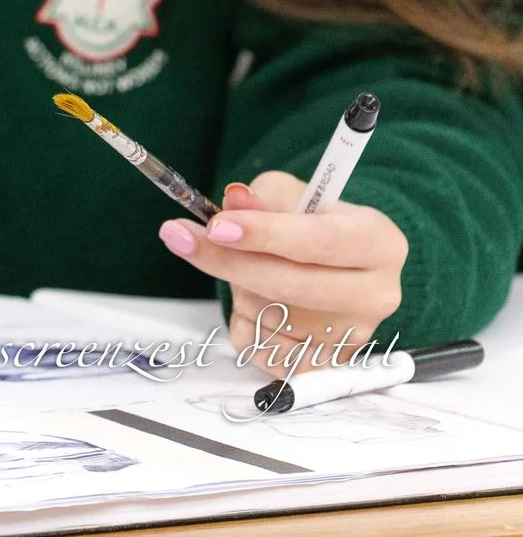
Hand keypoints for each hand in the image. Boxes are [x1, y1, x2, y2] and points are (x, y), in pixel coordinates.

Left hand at [158, 172, 408, 375]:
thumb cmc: (310, 224)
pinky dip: (246, 325)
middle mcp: (377, 294)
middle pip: (293, 285)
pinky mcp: (328, 366)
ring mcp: (356, 336)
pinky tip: (256, 304)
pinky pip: (264, 351)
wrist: (334, 267)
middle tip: (182, 238)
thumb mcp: (291, 196)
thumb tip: (235, 200)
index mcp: (379, 242)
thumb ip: (264, 197)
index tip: (216, 226)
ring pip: (271, 318)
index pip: (320, 241)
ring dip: (241, 293)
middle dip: (230, 263)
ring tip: (248, 273)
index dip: (265, 235)